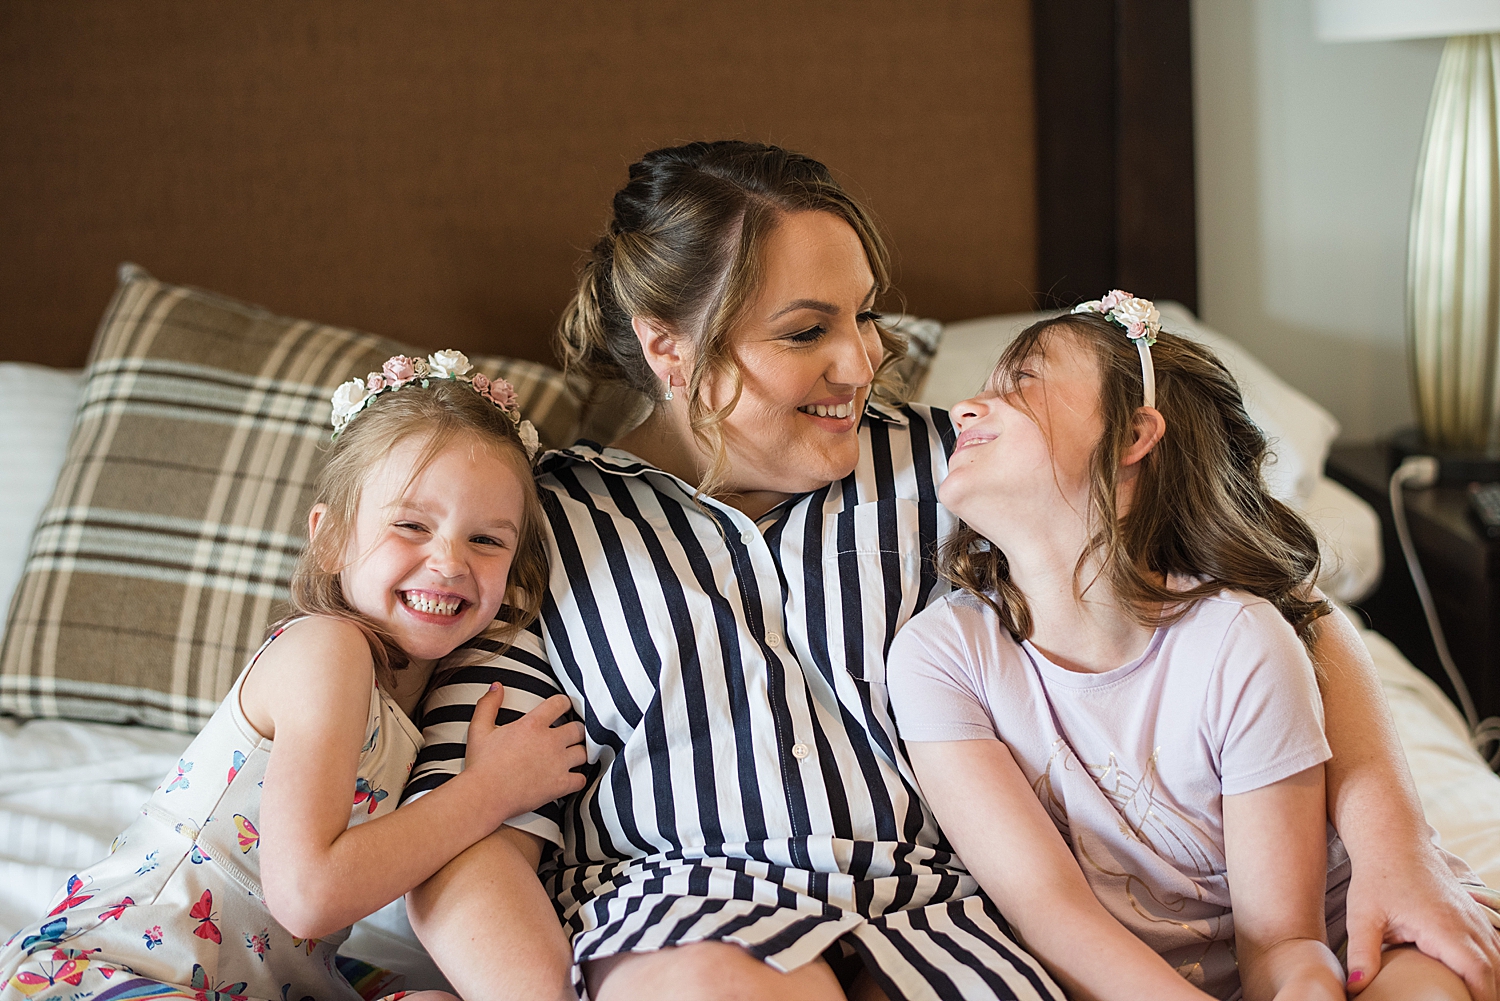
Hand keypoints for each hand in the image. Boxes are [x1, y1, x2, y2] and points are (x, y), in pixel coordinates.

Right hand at [462, 684, 587, 822]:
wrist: (485, 795)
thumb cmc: (481, 765)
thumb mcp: (479, 729)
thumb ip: (489, 704)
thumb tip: (497, 686)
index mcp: (533, 725)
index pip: (560, 703)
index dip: (564, 703)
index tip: (564, 707)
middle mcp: (550, 741)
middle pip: (578, 728)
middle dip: (576, 729)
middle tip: (571, 733)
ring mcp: (558, 764)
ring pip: (584, 752)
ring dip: (580, 752)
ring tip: (574, 754)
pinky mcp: (560, 785)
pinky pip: (581, 779)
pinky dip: (578, 778)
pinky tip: (572, 777)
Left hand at [1344, 846, 1499, 999]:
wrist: (1392, 840)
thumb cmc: (1377, 877)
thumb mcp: (1362, 915)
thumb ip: (1362, 953)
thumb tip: (1356, 986)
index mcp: (1444, 926)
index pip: (1478, 972)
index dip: (1481, 997)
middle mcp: (1467, 921)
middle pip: (1494, 968)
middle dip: (1489, 993)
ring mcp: (1473, 915)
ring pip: (1498, 955)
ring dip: (1491, 979)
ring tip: (1471, 996)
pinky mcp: (1471, 912)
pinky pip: (1493, 943)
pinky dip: (1491, 963)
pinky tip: (1478, 979)